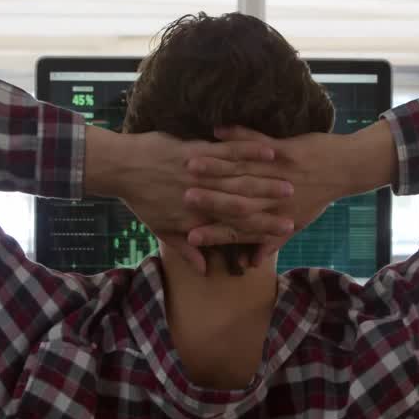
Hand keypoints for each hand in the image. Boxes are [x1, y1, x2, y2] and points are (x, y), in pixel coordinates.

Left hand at [85, 128, 296, 272]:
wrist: (120, 168)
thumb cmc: (140, 198)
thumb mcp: (160, 228)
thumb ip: (183, 248)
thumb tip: (203, 268)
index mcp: (195, 219)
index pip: (236, 228)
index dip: (263, 229)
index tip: (287, 229)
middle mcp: (202, 199)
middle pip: (244, 203)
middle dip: (274, 203)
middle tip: (298, 204)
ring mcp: (199, 174)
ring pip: (239, 177)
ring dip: (268, 178)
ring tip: (291, 179)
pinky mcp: (195, 150)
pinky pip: (226, 151)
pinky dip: (249, 150)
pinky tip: (269, 150)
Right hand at [184, 122, 394, 265]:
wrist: (344, 170)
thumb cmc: (317, 198)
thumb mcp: (295, 224)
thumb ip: (271, 242)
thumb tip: (252, 263)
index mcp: (273, 216)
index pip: (237, 229)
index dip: (214, 234)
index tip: (190, 237)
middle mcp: (273, 197)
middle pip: (233, 201)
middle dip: (204, 200)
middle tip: (180, 199)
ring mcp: (277, 172)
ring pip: (240, 171)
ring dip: (213, 166)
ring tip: (188, 164)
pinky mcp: (284, 149)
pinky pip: (256, 141)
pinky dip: (237, 136)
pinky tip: (216, 131)